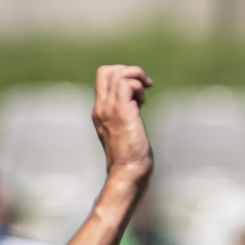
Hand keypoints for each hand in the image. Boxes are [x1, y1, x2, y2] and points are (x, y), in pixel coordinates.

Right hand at [91, 65, 154, 181]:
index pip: (103, 79)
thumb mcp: (124, 131)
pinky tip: (143, 102)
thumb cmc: (130, 159)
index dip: (122, 76)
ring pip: (117, 73)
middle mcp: (101, 107)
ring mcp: (109, 109)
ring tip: (144, 97)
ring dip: (136, 78)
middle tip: (143, 87)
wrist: (127, 173)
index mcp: (100, 111)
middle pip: (106, 71)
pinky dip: (138, 86)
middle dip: (128, 71)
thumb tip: (137, 102)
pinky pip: (127, 83)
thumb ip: (125, 115)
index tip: (138, 92)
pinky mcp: (121, 112)